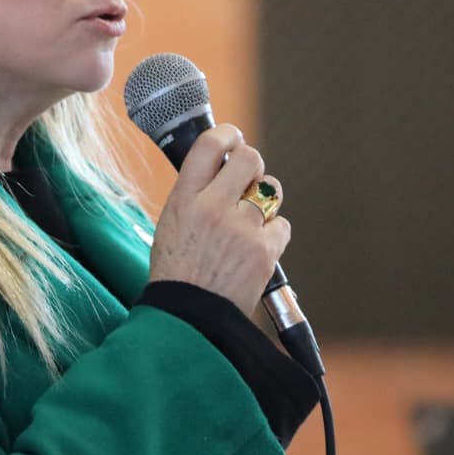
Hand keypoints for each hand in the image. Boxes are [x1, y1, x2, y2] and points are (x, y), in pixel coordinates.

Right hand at [148, 124, 290, 317]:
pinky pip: (282, 225)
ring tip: (248, 222)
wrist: (191, 319)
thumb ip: (196, 193)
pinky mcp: (265, 250)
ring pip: (271, 190)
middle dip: (252, 164)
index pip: (209, 146)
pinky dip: (273, 234)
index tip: (232, 138)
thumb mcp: (171, 223)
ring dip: (264, 200)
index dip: (227, 135)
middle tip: (246, 178)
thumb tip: (223, 166)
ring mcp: (242, 228)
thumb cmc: (178, 271)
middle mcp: (213, 208)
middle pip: (249, 158)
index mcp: (184, 199)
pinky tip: (255, 249)